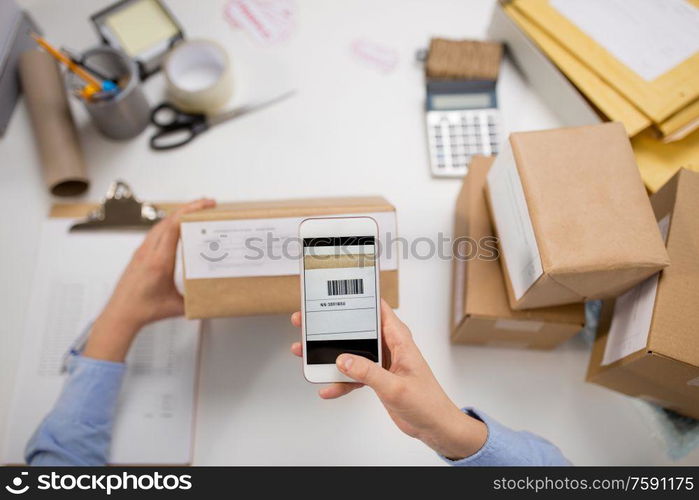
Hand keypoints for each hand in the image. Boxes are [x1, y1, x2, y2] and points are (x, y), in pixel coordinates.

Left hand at [83, 198, 215, 361]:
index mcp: (160, 262)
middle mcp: (149, 252)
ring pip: (161, 224)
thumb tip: (214, 294)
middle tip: (208, 204)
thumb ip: (196, 299)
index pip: (174, 227)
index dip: (191, 212)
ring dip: (179, 214)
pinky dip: (170, 224)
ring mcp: (142, 251)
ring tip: (196, 211)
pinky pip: (156, 232)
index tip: (206, 206)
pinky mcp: (139, 254)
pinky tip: (178, 226)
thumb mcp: (177, 306)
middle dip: (191, 208)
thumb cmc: (143, 310)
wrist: (120, 314)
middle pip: (170, 220)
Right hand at [290, 300, 486, 459]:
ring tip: (305, 353)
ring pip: (350, 352)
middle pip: (356, 329)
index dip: (357, 297)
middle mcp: (389, 346)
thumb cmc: (428, 402)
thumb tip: (343, 359)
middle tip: (308, 322)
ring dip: (329, 355)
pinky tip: (327, 388)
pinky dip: (339, 381)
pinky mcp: (376, 377)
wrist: (434, 427)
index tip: (335, 292)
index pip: (377, 308)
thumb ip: (368, 372)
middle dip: (331, 327)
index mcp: (399, 339)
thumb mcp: (395, 387)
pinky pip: (352, 374)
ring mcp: (381, 362)